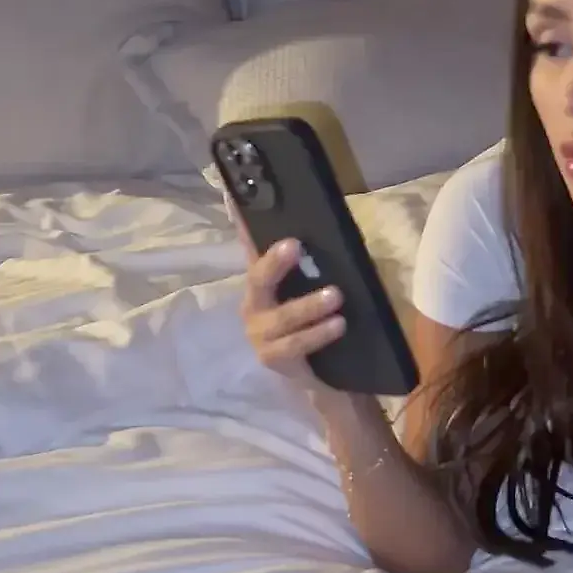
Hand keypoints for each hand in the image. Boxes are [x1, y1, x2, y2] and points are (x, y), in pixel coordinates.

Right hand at [230, 196, 343, 391]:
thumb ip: (317, 264)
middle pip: (258, 278)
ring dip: (308, 305)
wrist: (323, 378)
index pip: (249, 243)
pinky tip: (338, 324)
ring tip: (335, 296)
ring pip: (281, 316)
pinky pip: (294, 344)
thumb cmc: (319, 323)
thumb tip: (331, 225)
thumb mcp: (318, 289)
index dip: (242, 219)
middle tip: (294, 245)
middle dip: (273, 262)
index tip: (235, 194)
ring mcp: (260, 333)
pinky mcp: (273, 358)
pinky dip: (317, 334)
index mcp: (264, 281)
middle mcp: (254, 303)